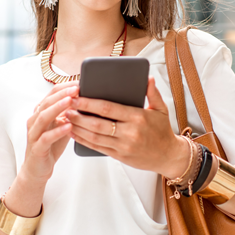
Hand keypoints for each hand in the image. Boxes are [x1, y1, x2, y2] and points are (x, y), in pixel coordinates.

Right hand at [20, 82, 77, 185]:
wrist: (37, 169)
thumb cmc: (51, 145)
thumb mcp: (62, 126)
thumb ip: (69, 114)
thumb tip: (85, 100)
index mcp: (41, 113)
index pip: (51, 94)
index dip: (65, 87)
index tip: (79, 82)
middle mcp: (35, 120)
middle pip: (47, 102)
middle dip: (62, 94)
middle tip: (76, 88)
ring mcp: (34, 134)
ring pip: (43, 117)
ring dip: (58, 108)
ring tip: (71, 101)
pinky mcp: (37, 148)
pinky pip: (46, 138)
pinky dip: (57, 131)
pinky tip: (68, 126)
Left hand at [66, 77, 190, 176]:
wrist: (168, 156)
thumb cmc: (162, 130)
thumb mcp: (161, 109)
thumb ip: (152, 93)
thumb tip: (147, 77)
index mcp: (138, 117)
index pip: (109, 109)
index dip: (90, 103)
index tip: (77, 96)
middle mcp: (129, 133)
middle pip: (98, 123)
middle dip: (79, 115)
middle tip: (66, 107)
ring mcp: (123, 146)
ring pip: (95, 137)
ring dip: (78, 128)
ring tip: (66, 118)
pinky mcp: (119, 156)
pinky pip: (97, 148)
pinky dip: (83, 141)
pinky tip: (74, 134)